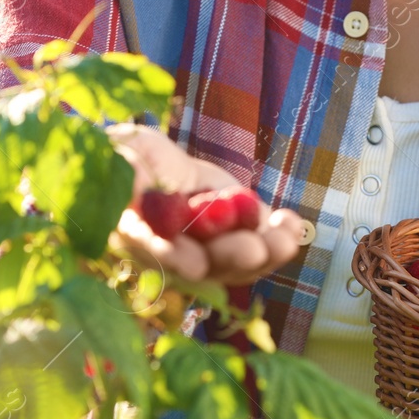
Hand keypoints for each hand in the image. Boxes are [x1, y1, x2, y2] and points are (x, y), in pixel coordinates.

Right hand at [107, 123, 304, 284]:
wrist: (163, 162)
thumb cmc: (134, 156)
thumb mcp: (125, 154)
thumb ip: (129, 173)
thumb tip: (136, 186)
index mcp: (138, 236)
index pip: (154, 251)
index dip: (173, 258)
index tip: (195, 263)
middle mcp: (177, 254)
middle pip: (204, 264)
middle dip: (229, 257)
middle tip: (252, 250)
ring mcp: (212, 249)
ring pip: (240, 261)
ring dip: (265, 252)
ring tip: (285, 239)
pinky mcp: (239, 235)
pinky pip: (264, 244)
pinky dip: (281, 236)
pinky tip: (293, 226)